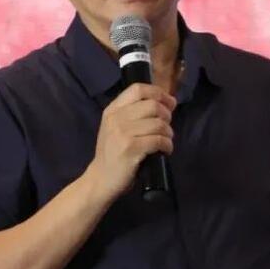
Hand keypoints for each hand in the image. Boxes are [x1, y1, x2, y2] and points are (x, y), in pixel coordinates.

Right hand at [87, 83, 175, 198]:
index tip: (169, 103)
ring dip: (168, 133)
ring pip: (158, 123)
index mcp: (112, 110)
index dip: (158, 93)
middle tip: (167, 127)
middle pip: (152, 105)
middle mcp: (116, 118)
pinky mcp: (130, 149)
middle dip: (167, 115)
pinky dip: (167, 145)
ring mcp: (122, 133)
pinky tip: (165, 150)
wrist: (100, 179)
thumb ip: (133, 113)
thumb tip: (164, 103)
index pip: (138, 89)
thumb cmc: (112, 153)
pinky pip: (158, 140)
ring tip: (166, 140)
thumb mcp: (115, 127)